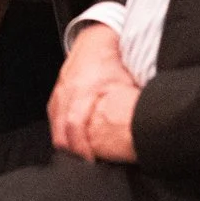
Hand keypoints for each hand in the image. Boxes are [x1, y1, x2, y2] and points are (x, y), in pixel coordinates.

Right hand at [49, 24, 130, 156]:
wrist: (98, 37)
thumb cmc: (114, 60)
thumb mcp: (126, 82)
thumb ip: (130, 104)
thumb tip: (145, 125)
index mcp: (85, 88)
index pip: (75, 125)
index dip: (81, 147)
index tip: (90, 161)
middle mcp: (68, 89)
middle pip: (61, 129)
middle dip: (71, 150)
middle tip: (84, 163)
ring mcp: (60, 88)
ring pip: (54, 122)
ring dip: (64, 140)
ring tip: (78, 154)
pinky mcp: (58, 88)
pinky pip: (53, 112)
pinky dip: (59, 127)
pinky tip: (69, 137)